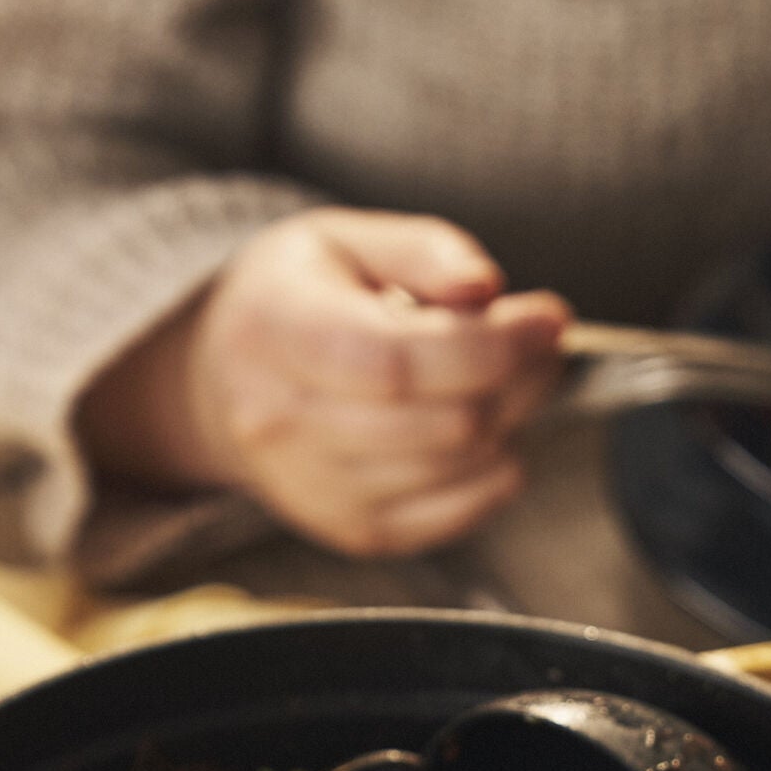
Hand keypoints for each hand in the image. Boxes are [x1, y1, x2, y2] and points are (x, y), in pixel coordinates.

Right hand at [93, 210, 568, 558]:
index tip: (549, 318)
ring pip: (456, 468)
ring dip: (511, 420)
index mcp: (274, 332)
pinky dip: (495, 474)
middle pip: (440, 422)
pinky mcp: (350, 531)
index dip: (489, 345)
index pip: (396, 362)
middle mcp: (281, 423)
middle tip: (540, 342)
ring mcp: (313, 489)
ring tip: (510, 377)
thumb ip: (424, 251)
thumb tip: (485, 288)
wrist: (221, 380)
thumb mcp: (347, 239)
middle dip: (516, 379)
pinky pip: (455, 516)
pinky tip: (488, 432)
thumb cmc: (297, 297)